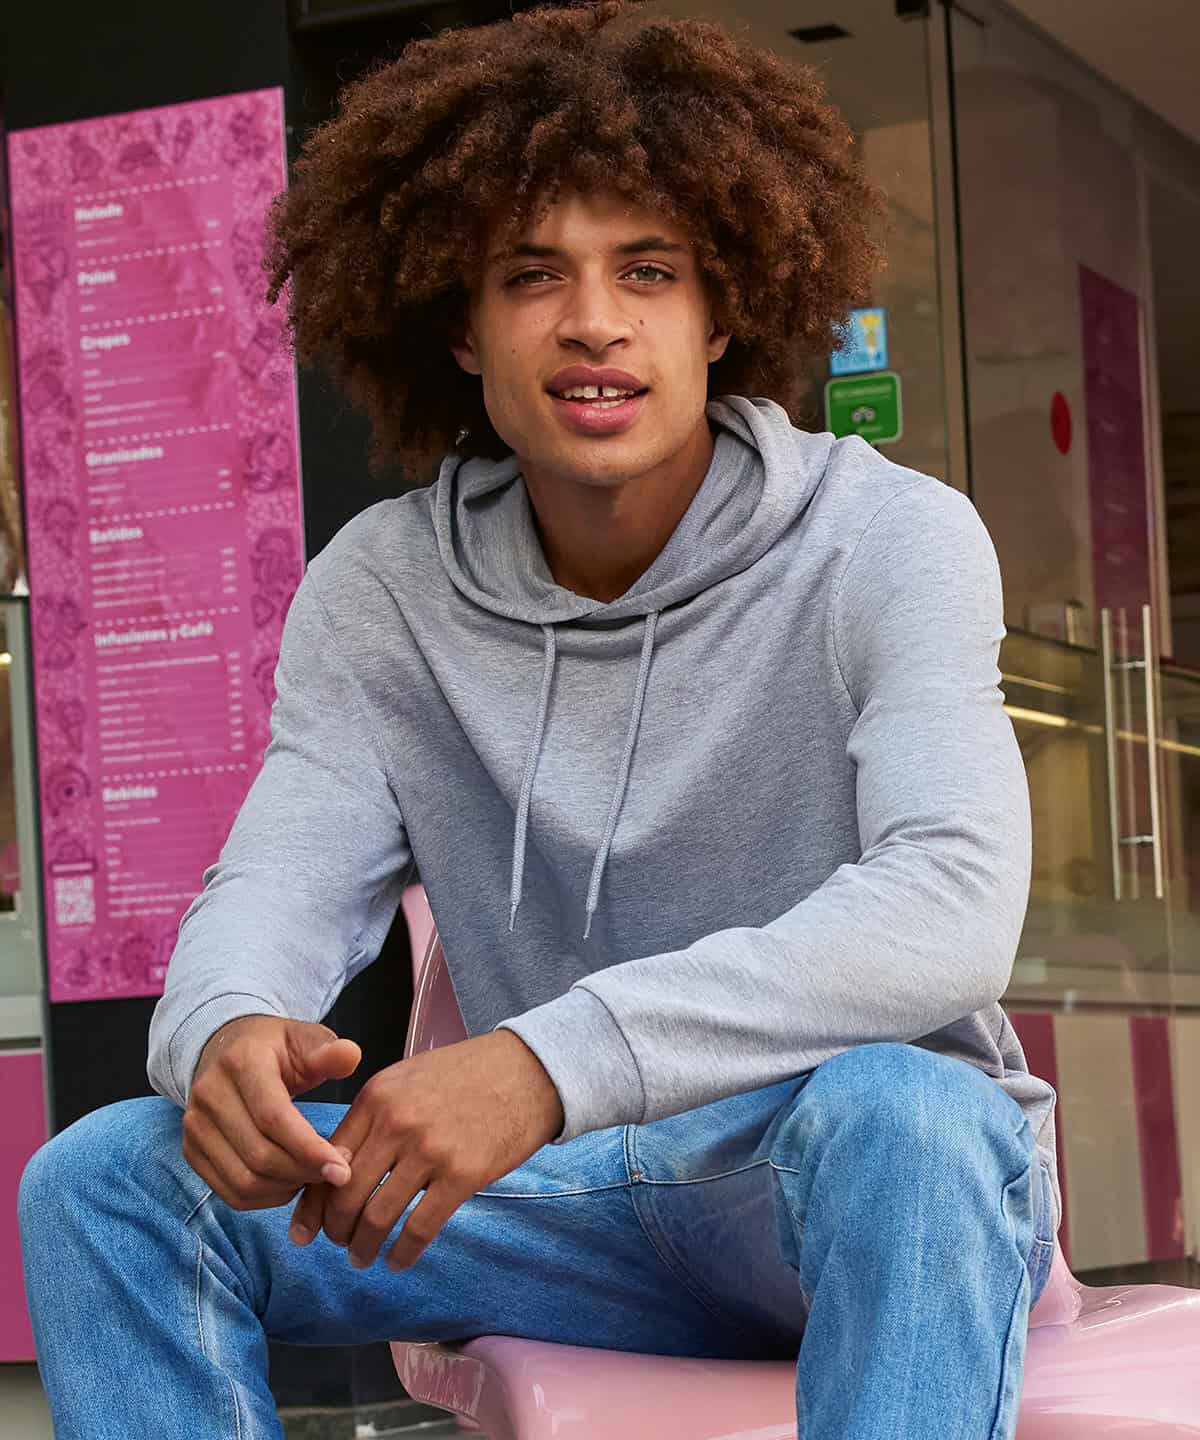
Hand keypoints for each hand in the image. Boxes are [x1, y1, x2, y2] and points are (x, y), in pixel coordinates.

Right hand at [182, 1014, 362, 1209]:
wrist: (224, 1050)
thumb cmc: (274, 1048)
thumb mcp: (304, 1038)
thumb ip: (328, 1050)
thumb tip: (351, 1056)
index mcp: (241, 1062)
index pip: (273, 1118)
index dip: (309, 1149)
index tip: (343, 1169)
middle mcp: (210, 1095)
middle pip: (259, 1155)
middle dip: (304, 1172)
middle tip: (338, 1171)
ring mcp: (195, 1126)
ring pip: (244, 1181)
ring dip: (286, 1188)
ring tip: (316, 1174)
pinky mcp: (192, 1151)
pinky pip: (230, 1192)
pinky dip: (266, 1198)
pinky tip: (291, 1182)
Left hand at [288, 1029, 563, 1270]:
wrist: (526, 1069)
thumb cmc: (465, 1075)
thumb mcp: (408, 1080)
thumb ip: (373, 1118)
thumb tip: (337, 1170)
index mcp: (377, 1097)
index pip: (327, 1161)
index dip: (313, 1203)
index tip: (308, 1230)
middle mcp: (396, 1122)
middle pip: (346, 1195)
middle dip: (336, 1231)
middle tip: (340, 1245)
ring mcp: (430, 1150)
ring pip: (378, 1218)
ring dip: (364, 1248)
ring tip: (363, 1258)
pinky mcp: (463, 1174)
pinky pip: (419, 1228)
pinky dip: (402, 1254)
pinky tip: (398, 1261)